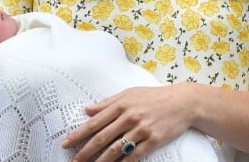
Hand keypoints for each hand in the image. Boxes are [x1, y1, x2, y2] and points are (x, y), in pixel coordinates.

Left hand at [62, 83, 196, 160]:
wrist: (183, 102)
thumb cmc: (155, 96)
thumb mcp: (131, 93)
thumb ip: (108, 102)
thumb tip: (87, 109)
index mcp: (123, 103)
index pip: (95, 122)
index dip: (78, 134)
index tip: (65, 143)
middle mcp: (130, 116)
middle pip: (101, 138)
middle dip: (84, 153)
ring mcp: (141, 129)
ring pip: (114, 151)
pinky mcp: (152, 140)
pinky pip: (133, 157)